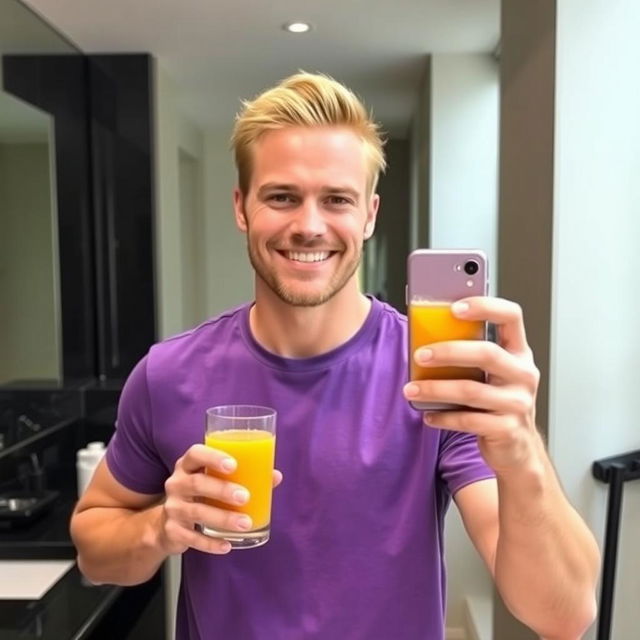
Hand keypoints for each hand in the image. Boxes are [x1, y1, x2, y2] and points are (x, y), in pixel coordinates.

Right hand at [159, 444, 282, 554]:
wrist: (166, 522)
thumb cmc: (201, 493)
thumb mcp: (215, 480)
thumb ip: (243, 475)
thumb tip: (275, 476)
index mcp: (188, 465)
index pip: (195, 454)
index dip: (213, 457)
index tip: (234, 465)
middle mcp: (176, 484)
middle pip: (197, 483)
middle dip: (222, 490)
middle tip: (245, 497)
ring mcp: (172, 508)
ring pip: (196, 512)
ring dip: (222, 518)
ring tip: (245, 523)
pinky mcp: (172, 531)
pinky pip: (191, 538)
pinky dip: (210, 543)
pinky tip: (227, 545)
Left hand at [403, 297, 540, 472]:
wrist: (518, 449)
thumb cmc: (497, 402)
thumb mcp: (491, 374)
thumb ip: (470, 354)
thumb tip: (425, 337)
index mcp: (518, 352)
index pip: (511, 316)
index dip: (485, 307)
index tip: (455, 307)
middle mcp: (523, 374)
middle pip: (487, 353)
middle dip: (449, 352)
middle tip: (420, 355)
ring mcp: (518, 403)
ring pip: (471, 390)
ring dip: (436, 389)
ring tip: (411, 389)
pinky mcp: (507, 429)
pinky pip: (468, 420)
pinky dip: (443, 417)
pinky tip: (428, 415)